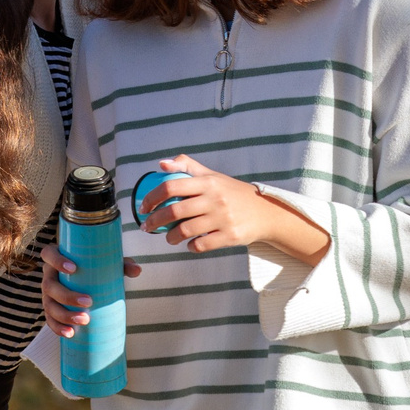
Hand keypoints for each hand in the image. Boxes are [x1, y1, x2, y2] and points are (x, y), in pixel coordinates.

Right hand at [41, 243, 141, 337]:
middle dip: (67, 296)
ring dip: (64, 315)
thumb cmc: (95, 268)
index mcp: (56, 258)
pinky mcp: (50, 309)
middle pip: (49, 285)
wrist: (87, 282)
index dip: (56, 260)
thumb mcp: (107, 263)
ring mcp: (47, 294)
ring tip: (84, 321)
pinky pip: (50, 320)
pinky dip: (58, 328)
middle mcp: (49, 276)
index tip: (73, 269)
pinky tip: (70, 333)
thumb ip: (122, 264)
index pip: (48, 254)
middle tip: (88, 302)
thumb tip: (137, 271)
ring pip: (48, 305)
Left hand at [144, 154, 329, 261]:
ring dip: (170, 237)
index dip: (152, 198)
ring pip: (186, 231)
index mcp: (208, 182)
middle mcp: (215, 199)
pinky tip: (189, 244)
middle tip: (147, 227)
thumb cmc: (232, 193)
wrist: (265, 212)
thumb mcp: (213, 176)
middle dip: (155, 221)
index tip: (143, 208)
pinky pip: (202, 245)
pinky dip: (191, 246)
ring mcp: (223, 219)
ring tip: (168, 238)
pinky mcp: (230, 236)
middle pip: (174, 211)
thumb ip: (187, 167)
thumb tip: (161, 164)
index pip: (171, 186)